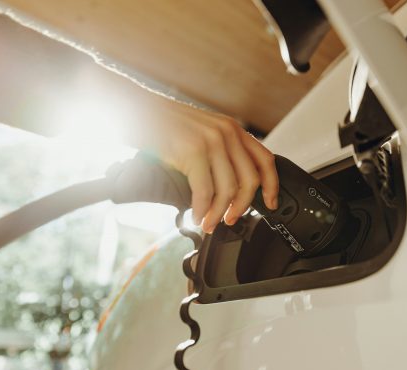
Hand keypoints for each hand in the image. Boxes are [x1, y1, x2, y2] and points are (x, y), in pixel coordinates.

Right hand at [155, 103, 278, 232]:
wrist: (135, 109)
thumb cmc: (163, 124)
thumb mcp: (202, 132)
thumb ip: (220, 152)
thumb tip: (230, 188)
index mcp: (233, 129)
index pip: (265, 159)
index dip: (271, 185)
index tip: (270, 203)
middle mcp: (227, 133)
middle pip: (249, 180)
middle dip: (242, 206)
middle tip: (230, 219)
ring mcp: (211, 141)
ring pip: (228, 190)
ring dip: (218, 213)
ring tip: (209, 223)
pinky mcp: (193, 151)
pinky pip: (205, 191)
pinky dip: (202, 210)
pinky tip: (196, 216)